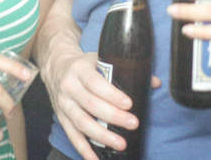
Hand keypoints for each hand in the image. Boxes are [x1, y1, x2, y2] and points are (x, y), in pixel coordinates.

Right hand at [41, 44, 140, 159]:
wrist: (56, 67)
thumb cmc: (84, 65)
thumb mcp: (100, 59)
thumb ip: (125, 69)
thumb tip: (154, 82)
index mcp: (80, 69)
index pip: (95, 82)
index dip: (112, 94)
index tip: (128, 103)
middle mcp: (69, 87)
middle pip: (90, 104)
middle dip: (113, 116)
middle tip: (133, 123)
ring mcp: (64, 104)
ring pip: (82, 123)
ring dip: (102, 136)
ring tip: (121, 143)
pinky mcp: (61, 118)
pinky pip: (72, 136)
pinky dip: (84, 149)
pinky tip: (96, 159)